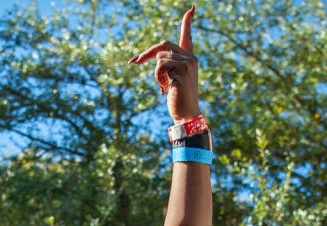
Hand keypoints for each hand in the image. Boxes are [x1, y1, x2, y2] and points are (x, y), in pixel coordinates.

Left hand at [129, 6, 199, 123]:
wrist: (186, 114)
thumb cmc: (178, 98)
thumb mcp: (171, 78)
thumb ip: (167, 65)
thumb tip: (152, 56)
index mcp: (189, 58)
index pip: (187, 36)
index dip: (188, 21)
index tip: (192, 8)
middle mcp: (190, 57)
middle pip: (163, 44)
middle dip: (147, 53)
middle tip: (134, 62)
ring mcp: (187, 62)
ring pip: (159, 57)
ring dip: (156, 73)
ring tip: (164, 86)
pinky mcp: (182, 69)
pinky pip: (160, 66)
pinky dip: (158, 77)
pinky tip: (165, 89)